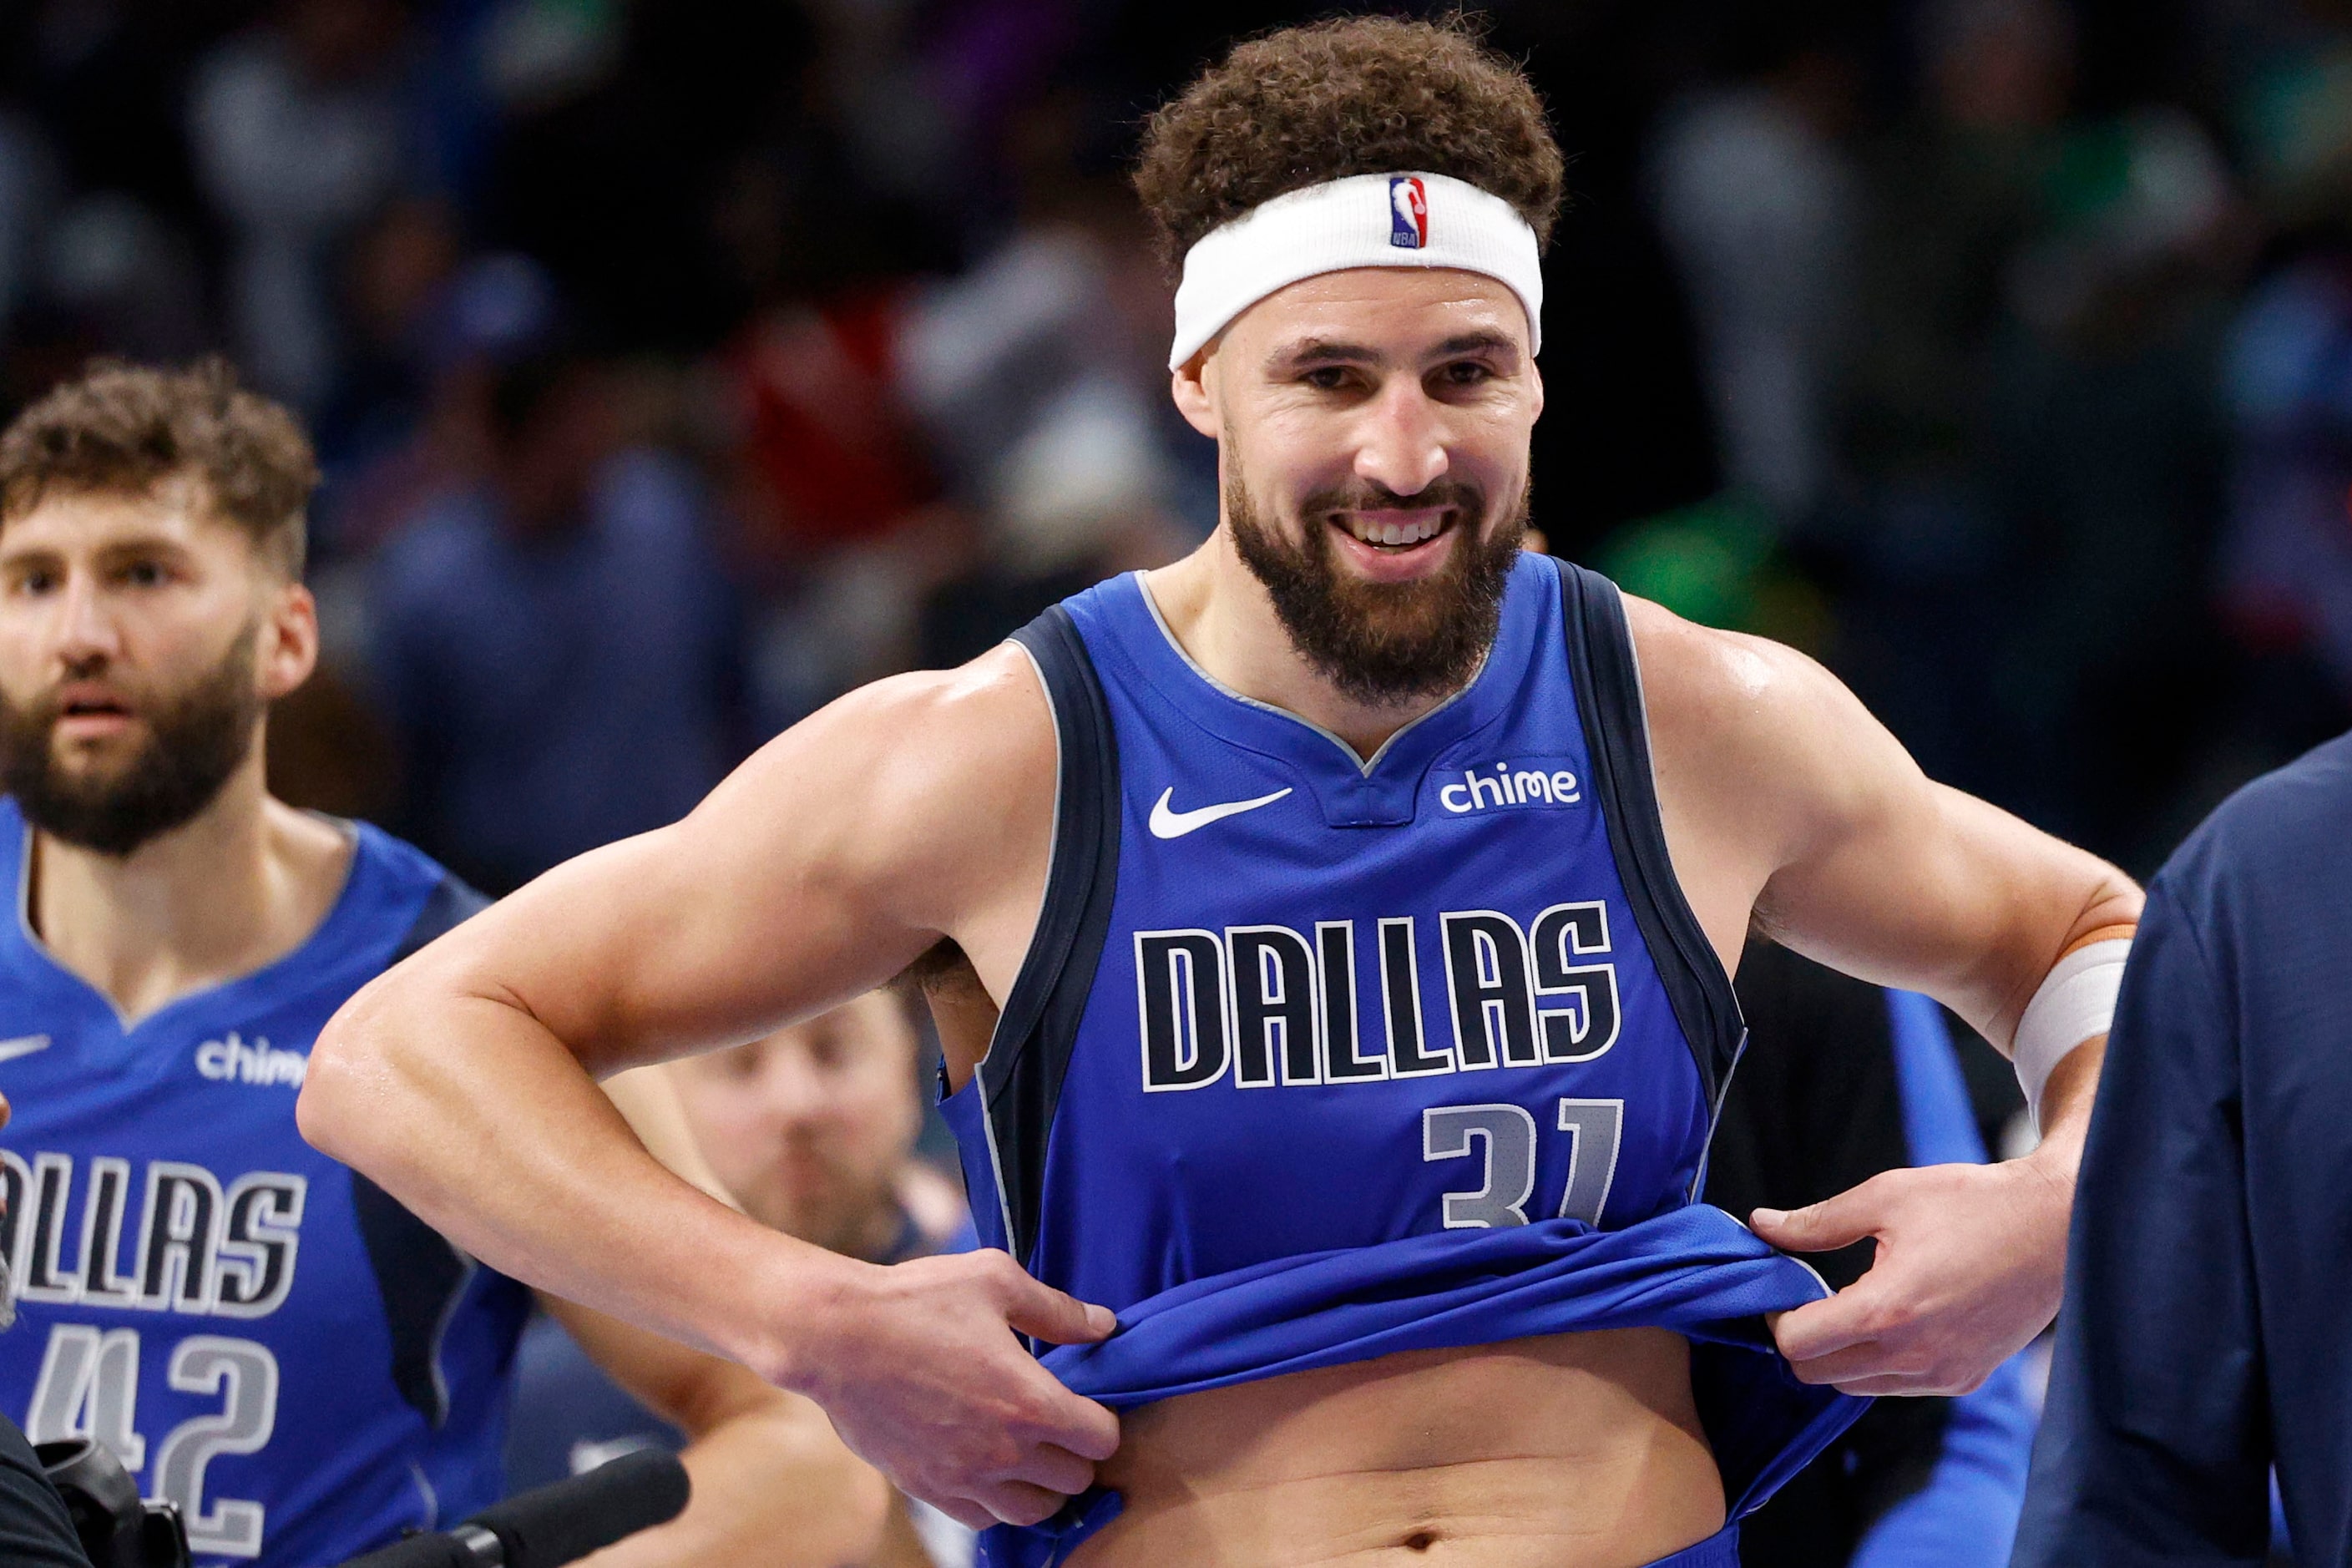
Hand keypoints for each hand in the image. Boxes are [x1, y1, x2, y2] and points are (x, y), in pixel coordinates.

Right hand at [780, 1247, 1120, 1529]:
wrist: (836, 1336)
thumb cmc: (916, 1300)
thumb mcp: (996, 1281)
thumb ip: (1057, 1310)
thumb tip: (1104, 1325)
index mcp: (1029, 1402)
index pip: (1101, 1439)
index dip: (1103, 1420)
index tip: (1087, 1402)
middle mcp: (1002, 1450)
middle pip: (1074, 1481)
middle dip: (1077, 1454)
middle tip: (1061, 1425)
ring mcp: (962, 1476)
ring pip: (1031, 1513)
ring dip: (1041, 1487)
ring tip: (1031, 1453)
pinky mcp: (926, 1487)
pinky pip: (981, 1518)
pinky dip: (996, 1501)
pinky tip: (988, 1466)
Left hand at [1749, 1155, 2071, 1394]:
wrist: (2056, 1228)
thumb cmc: (1972, 1204)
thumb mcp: (1886, 1197)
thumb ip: (1817, 1221)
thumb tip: (1761, 1226)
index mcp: (1886, 1311)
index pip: (1796, 1345)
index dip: (1777, 1317)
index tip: (1785, 1289)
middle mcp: (1914, 1356)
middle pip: (1817, 1375)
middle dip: (1802, 1338)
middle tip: (1813, 1296)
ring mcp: (1942, 1374)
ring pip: (1855, 1386)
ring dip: (1841, 1353)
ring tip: (1856, 1302)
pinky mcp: (1965, 1379)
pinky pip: (1898, 1386)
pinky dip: (1880, 1362)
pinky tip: (1894, 1318)